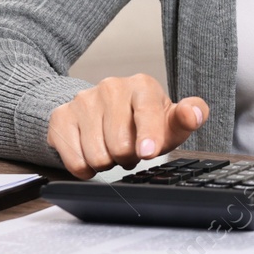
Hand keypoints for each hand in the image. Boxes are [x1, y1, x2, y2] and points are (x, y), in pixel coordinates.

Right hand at [47, 74, 208, 178]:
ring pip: (96, 155)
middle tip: (130, 150)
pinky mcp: (61, 117)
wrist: (104, 113)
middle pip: (120, 143)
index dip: (148, 135)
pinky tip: (92, 153)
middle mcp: (111, 87)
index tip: (147, 151)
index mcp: (142, 85)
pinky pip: (74, 160)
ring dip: (108, 162)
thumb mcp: (171, 121)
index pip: (146, 112)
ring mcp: (83, 101)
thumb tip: (192, 114)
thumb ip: (191, 116)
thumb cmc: (145, 121)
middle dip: (128, 156)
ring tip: (113, 149)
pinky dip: (85, 168)